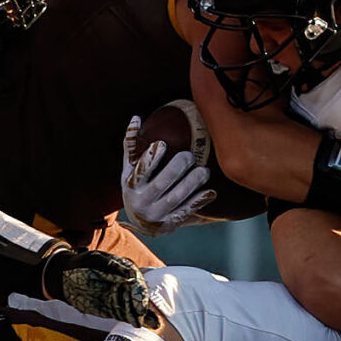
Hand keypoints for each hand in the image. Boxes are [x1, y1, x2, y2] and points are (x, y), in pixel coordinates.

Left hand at [43, 247, 158, 327]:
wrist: (64, 278)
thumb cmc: (80, 264)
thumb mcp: (94, 260)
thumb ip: (112, 266)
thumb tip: (131, 274)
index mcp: (124, 269)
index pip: (137, 280)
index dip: (139, 290)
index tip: (138, 297)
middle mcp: (125, 283)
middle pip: (138, 295)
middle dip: (141, 304)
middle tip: (141, 312)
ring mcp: (120, 296)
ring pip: (135, 306)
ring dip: (143, 315)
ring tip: (152, 324)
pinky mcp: (114, 308)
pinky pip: (127, 315)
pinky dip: (135, 320)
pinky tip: (143, 325)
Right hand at [120, 116, 214, 236]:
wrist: (142, 222)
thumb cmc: (138, 186)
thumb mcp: (130, 169)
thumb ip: (132, 145)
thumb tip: (136, 117)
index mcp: (131, 185)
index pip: (141, 170)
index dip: (152, 158)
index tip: (164, 144)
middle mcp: (141, 202)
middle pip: (160, 184)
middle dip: (176, 168)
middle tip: (190, 155)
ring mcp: (156, 215)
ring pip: (176, 198)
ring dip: (192, 183)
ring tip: (204, 170)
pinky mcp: (171, 224)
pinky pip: (187, 212)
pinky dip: (199, 201)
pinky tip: (211, 191)